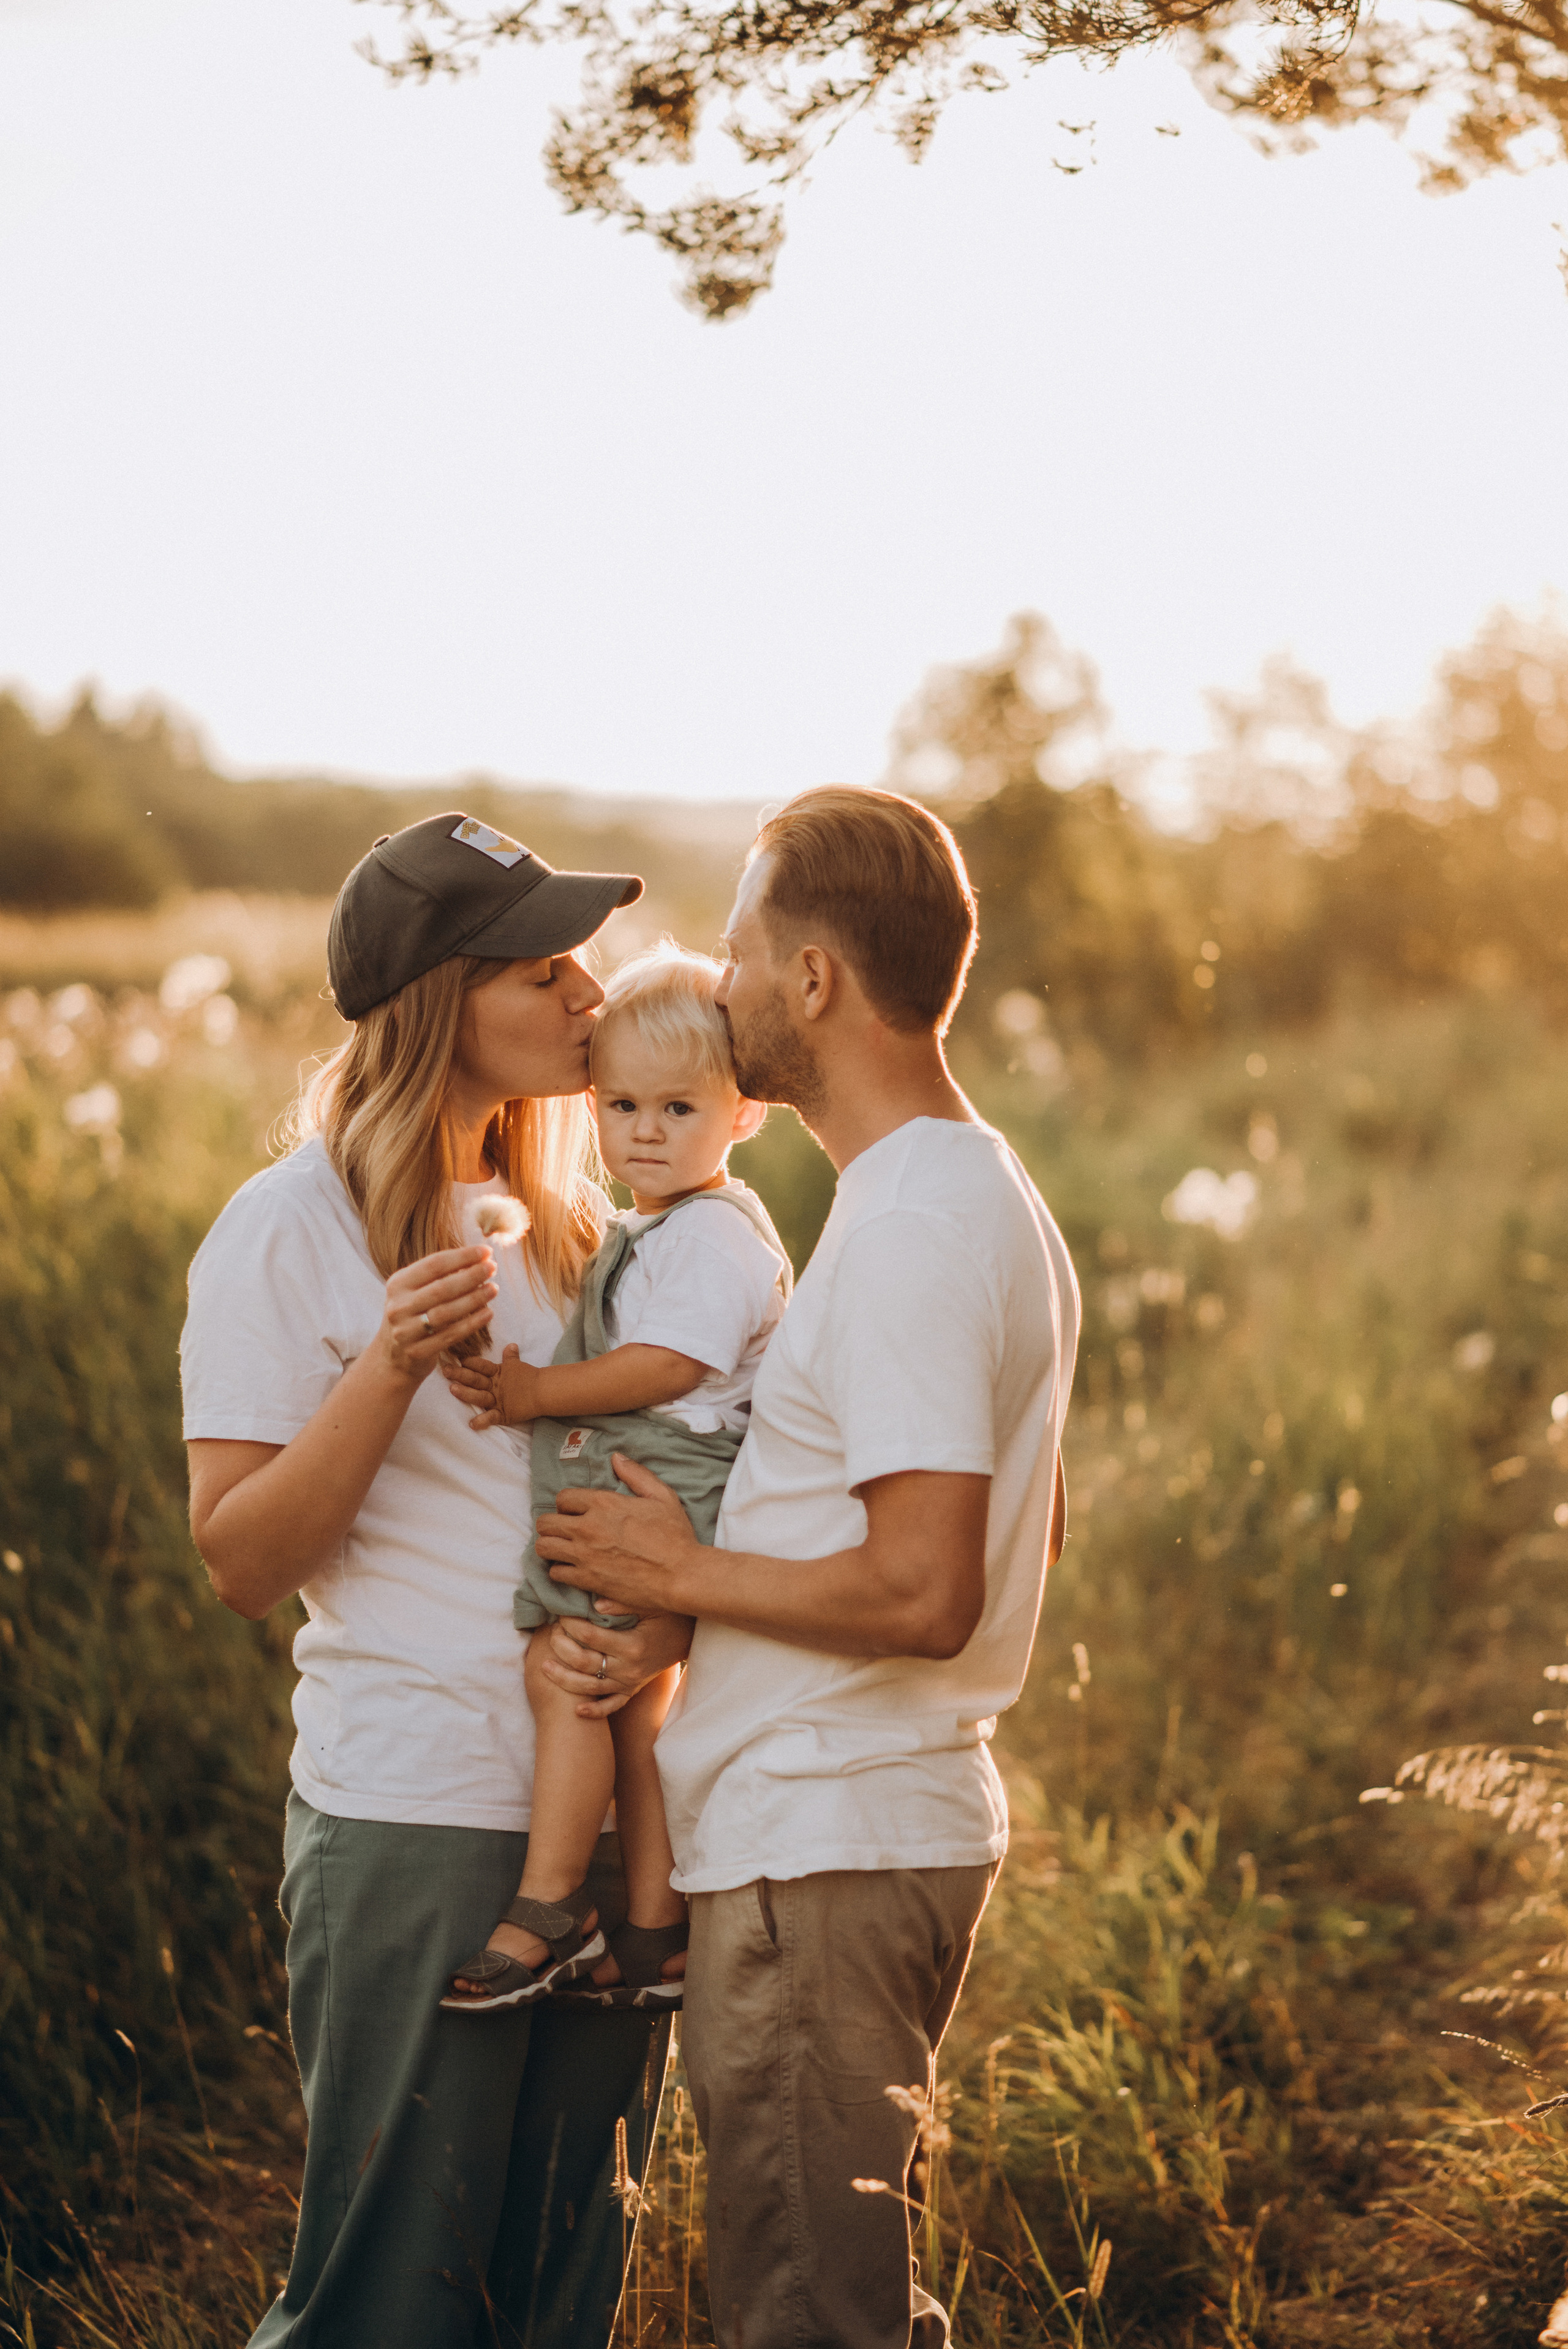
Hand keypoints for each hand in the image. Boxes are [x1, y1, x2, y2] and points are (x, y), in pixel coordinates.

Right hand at [379, 1245, 496, 1384]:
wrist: (394, 1355)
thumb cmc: (413, 1314)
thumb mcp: (416, 1291)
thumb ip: (441, 1276)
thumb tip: (479, 1258)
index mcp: (398, 1284)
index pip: (433, 1264)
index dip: (463, 1256)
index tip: (487, 1251)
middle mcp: (398, 1306)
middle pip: (441, 1288)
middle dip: (471, 1276)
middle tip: (493, 1268)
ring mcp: (405, 1331)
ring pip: (446, 1312)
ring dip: (474, 1299)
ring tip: (494, 1289)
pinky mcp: (417, 1351)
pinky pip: (450, 1335)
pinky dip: (472, 1324)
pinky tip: (488, 1313)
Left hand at [443, 1341, 547, 1430]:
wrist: (544, 1391)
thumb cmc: (530, 1377)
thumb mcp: (518, 1365)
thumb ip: (511, 1356)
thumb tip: (511, 1345)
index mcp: (497, 1373)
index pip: (481, 1365)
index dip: (469, 1362)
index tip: (455, 1358)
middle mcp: (495, 1386)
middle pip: (476, 1379)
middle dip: (460, 1375)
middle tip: (445, 1370)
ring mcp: (498, 1400)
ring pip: (480, 1396)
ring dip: (466, 1393)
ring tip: (452, 1390)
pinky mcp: (504, 1414)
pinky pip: (491, 1418)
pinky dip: (482, 1421)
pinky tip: (471, 1424)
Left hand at [536, 1454, 702, 1619]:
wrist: (680, 1576)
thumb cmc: (675, 1536)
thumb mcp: (662, 1497)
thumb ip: (637, 1475)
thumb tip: (616, 1458)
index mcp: (604, 1503)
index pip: (563, 1498)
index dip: (566, 1504)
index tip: (574, 1512)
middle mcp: (588, 1527)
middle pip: (546, 1523)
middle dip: (551, 1525)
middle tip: (563, 1530)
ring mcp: (585, 1555)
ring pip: (544, 1548)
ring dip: (550, 1547)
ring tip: (563, 1549)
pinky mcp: (587, 1580)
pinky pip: (556, 1573)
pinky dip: (561, 1570)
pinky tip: (573, 1569)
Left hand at [538, 1608, 694, 1719]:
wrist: (687, 1638)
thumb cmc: (667, 1616)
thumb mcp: (650, 1604)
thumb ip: (623, 1603)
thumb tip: (594, 1605)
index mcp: (632, 1645)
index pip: (590, 1636)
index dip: (570, 1624)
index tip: (560, 1613)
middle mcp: (629, 1669)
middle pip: (585, 1663)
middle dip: (561, 1648)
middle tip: (550, 1633)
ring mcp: (629, 1683)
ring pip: (590, 1688)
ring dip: (564, 1679)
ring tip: (544, 1667)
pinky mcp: (631, 1690)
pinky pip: (611, 1706)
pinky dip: (594, 1711)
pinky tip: (577, 1711)